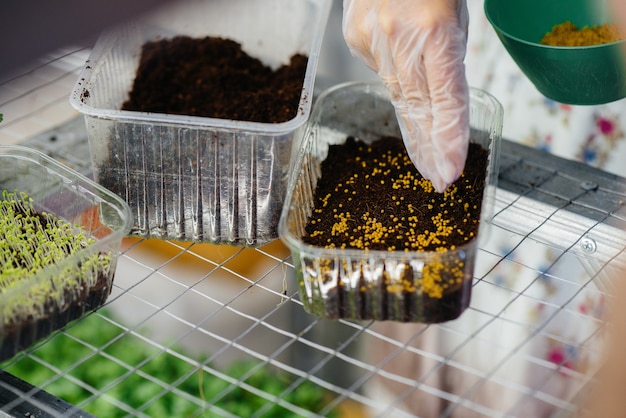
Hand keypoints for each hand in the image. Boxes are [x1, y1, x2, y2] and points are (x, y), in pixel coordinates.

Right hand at [342, 0, 469, 191]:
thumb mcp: (457, 12)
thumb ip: (449, 54)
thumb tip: (440, 100)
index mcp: (436, 28)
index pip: (445, 97)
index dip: (448, 138)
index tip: (450, 171)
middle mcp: (399, 38)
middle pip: (417, 107)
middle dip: (429, 148)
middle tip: (438, 178)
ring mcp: (371, 39)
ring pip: (397, 95)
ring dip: (414, 129)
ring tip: (426, 160)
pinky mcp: (354, 39)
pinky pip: (380, 70)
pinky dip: (395, 80)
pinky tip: (405, 81)